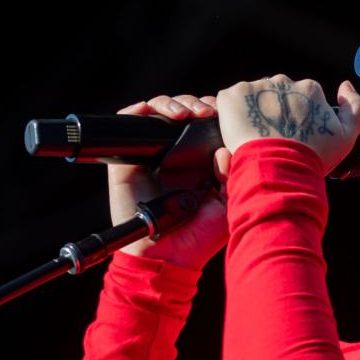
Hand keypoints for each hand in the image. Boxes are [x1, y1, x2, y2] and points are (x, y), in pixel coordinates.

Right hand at [108, 94, 230, 270]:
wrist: (166, 257)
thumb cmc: (200, 236)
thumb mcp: (227, 204)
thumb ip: (231, 175)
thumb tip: (224, 149)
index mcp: (202, 162)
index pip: (207, 123)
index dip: (214, 111)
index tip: (223, 112)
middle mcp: (178, 155)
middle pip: (184, 112)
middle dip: (195, 103)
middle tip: (205, 111)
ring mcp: (153, 156)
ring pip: (159, 112)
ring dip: (172, 103)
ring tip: (184, 112)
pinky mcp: (128, 160)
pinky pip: (129, 124)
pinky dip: (139, 110)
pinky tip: (156, 111)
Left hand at [215, 75, 359, 176]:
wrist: (279, 169)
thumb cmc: (313, 156)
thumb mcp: (348, 136)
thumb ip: (356, 107)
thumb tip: (345, 86)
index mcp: (310, 89)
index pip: (300, 98)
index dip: (295, 118)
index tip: (291, 135)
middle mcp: (283, 81)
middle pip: (275, 95)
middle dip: (273, 113)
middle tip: (272, 140)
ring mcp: (256, 87)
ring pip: (252, 98)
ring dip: (252, 114)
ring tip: (255, 140)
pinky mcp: (232, 96)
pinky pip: (228, 103)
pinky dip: (230, 116)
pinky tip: (238, 135)